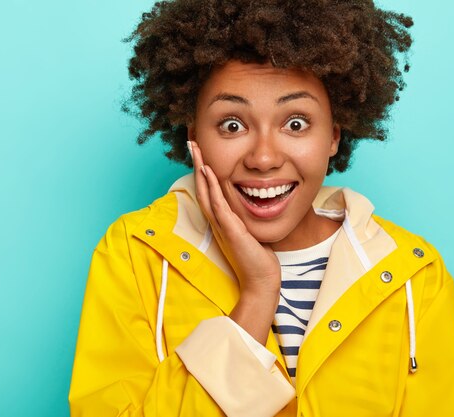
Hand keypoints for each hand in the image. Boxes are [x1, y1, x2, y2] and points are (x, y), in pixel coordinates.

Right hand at [189, 141, 279, 343]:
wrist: (262, 279)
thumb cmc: (259, 257)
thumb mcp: (252, 230)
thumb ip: (247, 216)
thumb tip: (255, 201)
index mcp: (222, 220)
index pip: (209, 191)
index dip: (203, 171)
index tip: (202, 152)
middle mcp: (218, 221)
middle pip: (202, 188)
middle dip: (197, 164)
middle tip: (191, 143)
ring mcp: (222, 226)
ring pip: (206, 193)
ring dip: (200, 170)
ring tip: (196, 150)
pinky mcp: (231, 231)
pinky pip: (218, 205)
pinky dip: (212, 188)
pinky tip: (208, 172)